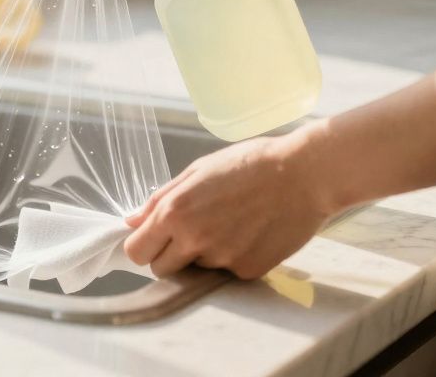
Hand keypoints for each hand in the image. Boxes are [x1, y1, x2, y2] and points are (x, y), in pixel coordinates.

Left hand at [124, 133, 335, 279]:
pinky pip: (227, 272)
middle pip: (160, 269)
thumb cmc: (250, 163)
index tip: (154, 238)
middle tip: (191, 232)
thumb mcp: (198, 170)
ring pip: (196, 269)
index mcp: (176, 212)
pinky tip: (250, 232)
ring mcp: (222, 258)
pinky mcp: (247, 271)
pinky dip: (233, 257)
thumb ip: (161, 199)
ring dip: (204, 254)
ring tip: (230, 223)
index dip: (143, 245)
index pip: (136, 252)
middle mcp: (195, 239)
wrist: (304, 175)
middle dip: (168, 255)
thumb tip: (132, 221)